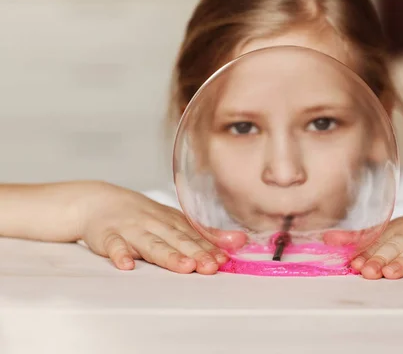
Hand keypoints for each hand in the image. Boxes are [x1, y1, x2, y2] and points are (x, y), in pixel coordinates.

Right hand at [74, 181, 244, 273]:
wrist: (99, 202)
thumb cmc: (142, 216)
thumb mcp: (174, 221)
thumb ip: (204, 234)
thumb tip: (238, 241)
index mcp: (172, 221)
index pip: (194, 236)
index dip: (210, 248)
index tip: (224, 260)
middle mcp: (155, 224)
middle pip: (177, 241)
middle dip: (195, 253)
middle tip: (211, 266)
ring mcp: (131, 230)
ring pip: (151, 244)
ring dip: (168, 255)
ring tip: (183, 266)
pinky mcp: (108, 237)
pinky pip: (114, 246)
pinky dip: (120, 254)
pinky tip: (127, 264)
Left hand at [351, 204, 402, 279]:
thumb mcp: (398, 229)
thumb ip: (367, 238)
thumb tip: (329, 239)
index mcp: (398, 228)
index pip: (378, 240)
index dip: (364, 252)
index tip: (349, 263)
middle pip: (395, 245)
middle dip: (379, 258)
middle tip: (365, 272)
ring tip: (391, 273)